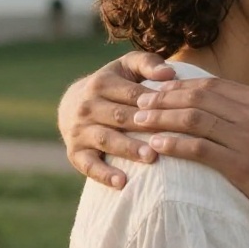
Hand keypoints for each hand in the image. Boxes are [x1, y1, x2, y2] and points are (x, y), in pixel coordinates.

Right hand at [58, 51, 175, 186]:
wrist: (72, 104)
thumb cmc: (113, 83)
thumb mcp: (126, 66)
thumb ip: (148, 64)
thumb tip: (170, 73)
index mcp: (102, 83)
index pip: (133, 94)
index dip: (154, 103)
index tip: (176, 111)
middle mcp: (88, 106)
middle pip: (120, 116)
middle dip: (144, 126)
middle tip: (169, 136)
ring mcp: (80, 130)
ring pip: (106, 139)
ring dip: (128, 149)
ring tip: (151, 157)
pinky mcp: (74, 153)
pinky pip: (88, 166)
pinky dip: (104, 175)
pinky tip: (122, 182)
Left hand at [132, 76, 248, 229]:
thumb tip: (245, 102)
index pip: (214, 84)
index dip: (183, 85)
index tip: (161, 89)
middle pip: (199, 96)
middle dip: (165, 97)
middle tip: (140, 100)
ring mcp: (247, 138)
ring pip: (193, 119)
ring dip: (161, 118)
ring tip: (138, 121)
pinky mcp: (242, 166)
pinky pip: (199, 149)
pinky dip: (173, 145)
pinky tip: (155, 146)